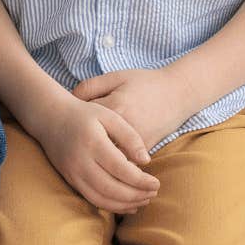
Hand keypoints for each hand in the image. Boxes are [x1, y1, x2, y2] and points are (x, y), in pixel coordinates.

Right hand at [24, 94, 160, 213]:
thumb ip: (130, 136)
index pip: (121, 169)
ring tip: (144, 201)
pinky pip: (92, 199)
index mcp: (93, 143)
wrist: (50, 118)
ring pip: (102, 199)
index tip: (157, 183)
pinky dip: (111, 206)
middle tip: (154, 193)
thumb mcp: (109, 117)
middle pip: (112, 188)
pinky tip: (127, 205)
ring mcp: (73, 173)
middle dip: (136, 196)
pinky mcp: (70, 180)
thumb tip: (146, 161)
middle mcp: (81, 161)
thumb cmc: (85, 114)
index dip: (141, 181)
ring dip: (125, 204)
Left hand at [72, 68, 201, 153]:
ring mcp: (136, 143)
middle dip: (81, 147)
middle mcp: (124, 129)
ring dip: (96, 161)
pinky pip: (124, 165)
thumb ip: (90, 86)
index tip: (66, 124)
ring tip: (83, 158)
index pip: (83, 121)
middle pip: (94, 144)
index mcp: (114, 108)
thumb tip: (71, 100)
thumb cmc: (144, 83)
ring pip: (109, 159)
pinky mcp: (145, 151)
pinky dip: (113, 166)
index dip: (72, 122)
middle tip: (71, 146)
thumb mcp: (115, 77)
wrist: (178, 94)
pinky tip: (103, 164)